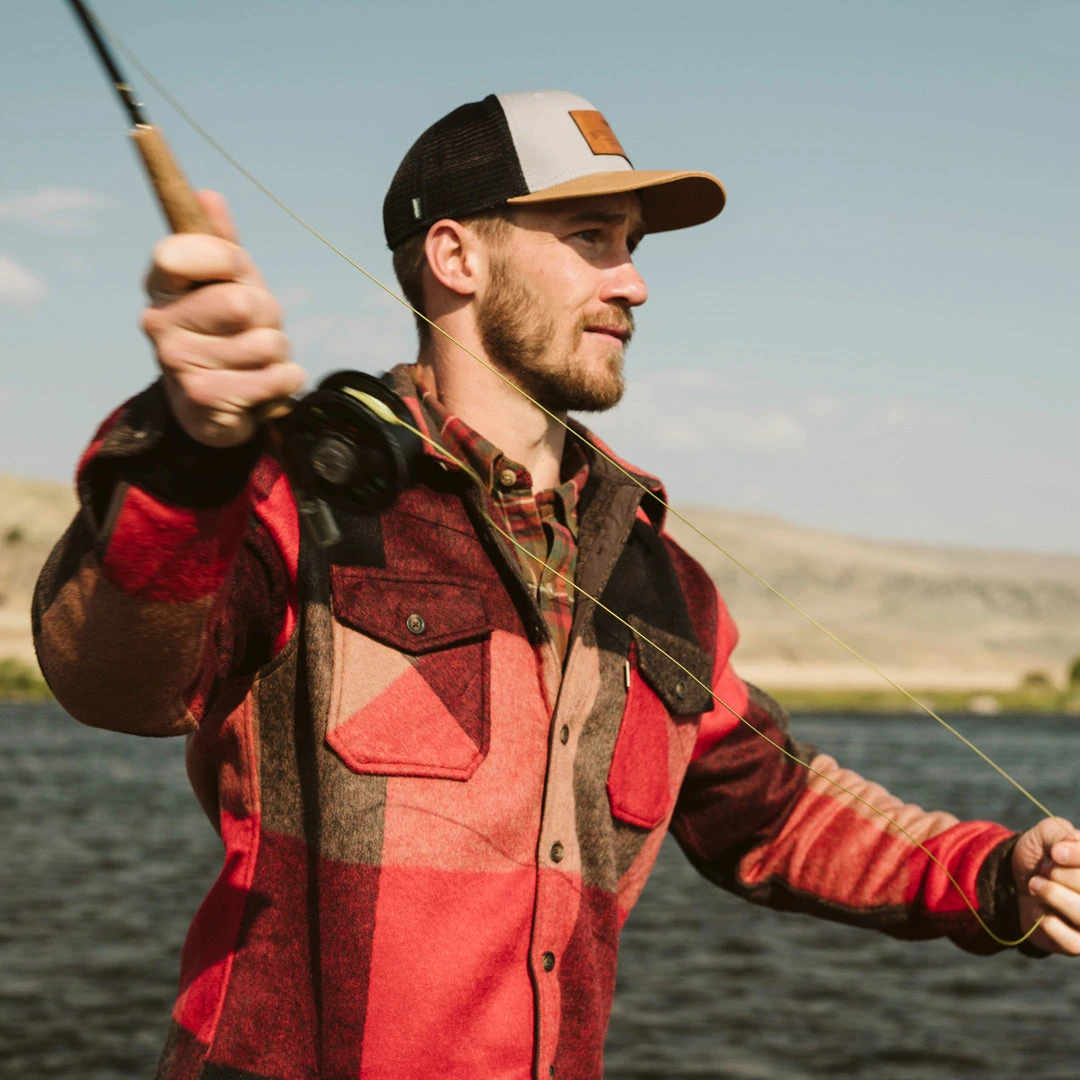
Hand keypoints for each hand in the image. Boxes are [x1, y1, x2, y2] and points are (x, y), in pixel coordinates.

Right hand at [141, 190, 304, 446]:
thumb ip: (222, 245)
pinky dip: (286, 378)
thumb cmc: (225, 331)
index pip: (178, 254)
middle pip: (241, 303)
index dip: (222, 259)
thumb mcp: (228, 283)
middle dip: (268, 314)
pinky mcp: (204, 400)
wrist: (213, 407)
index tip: (236, 270)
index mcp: (160, 285)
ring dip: (278, 351)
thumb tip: (208, 195)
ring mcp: (177, 364)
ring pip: (266, 343)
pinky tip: (266, 384)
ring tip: (258, 359)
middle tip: (256, 327)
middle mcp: (158, 323)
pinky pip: (275, 378)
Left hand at [1013, 816, 1079, 953]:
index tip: (1054, 853)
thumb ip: (1059, 833)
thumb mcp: (1045, 834)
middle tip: (1044, 869)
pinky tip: (1038, 909)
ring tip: (1035, 885)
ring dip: (1053, 895)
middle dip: (1061, 875)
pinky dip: (1049, 922)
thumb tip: (1071, 841)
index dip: (1077, 856)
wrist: (1016, 881)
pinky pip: (1073, 942)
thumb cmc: (1040, 856)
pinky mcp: (1078, 945)